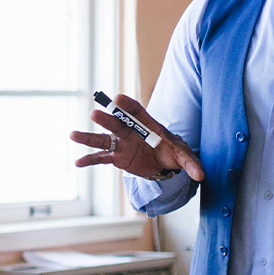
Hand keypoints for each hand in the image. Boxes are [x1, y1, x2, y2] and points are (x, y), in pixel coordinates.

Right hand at [70, 93, 203, 181]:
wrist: (163, 162)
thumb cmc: (172, 152)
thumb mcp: (182, 156)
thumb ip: (190, 163)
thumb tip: (201, 176)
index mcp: (146, 124)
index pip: (136, 111)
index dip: (127, 105)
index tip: (118, 98)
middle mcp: (130, 131)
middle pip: (117, 124)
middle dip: (107, 119)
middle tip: (94, 113)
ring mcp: (121, 144)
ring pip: (103, 140)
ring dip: (89, 138)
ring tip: (72, 135)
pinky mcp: (117, 157)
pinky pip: (101, 158)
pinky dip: (90, 160)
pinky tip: (77, 163)